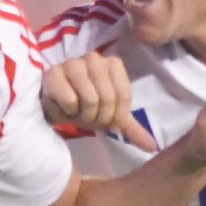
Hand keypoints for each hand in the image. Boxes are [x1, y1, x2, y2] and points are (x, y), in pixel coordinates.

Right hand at [41, 51, 157, 151]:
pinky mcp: (53, 74)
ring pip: (89, 99)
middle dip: (98, 117)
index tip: (105, 120)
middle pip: (108, 98)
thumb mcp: (110, 117)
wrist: (54, 106)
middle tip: (88, 118)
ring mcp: (73, 63)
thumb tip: (153, 147)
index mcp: (113, 64)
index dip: (115, 116)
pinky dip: (67, 112)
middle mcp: (94, 58)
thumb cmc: (84, 107)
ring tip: (76, 113)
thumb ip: (131, 129)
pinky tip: (62, 108)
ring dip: (83, 115)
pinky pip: (70, 100)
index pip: (124, 96)